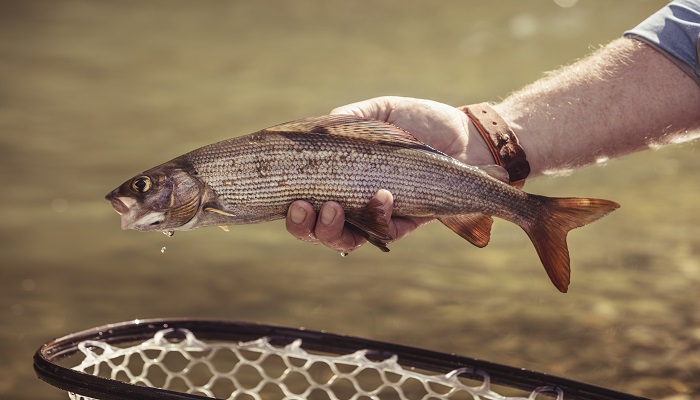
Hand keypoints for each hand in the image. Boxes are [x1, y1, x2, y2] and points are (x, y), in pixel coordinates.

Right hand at [285, 96, 491, 253]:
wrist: (468, 136)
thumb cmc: (420, 122)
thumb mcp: (380, 112)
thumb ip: (348, 118)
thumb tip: (318, 128)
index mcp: (341, 179)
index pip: (307, 204)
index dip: (293, 211)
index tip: (292, 199)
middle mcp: (355, 203)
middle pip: (319, 231)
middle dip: (306, 227)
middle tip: (305, 207)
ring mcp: (379, 216)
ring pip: (346, 240)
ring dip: (333, 231)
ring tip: (335, 208)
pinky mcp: (406, 223)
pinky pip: (385, 233)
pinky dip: (379, 218)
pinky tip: (384, 196)